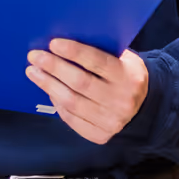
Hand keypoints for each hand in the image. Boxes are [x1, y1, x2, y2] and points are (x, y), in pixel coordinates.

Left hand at [26, 39, 148, 144]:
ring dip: (48, 85)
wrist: (144, 105)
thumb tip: (64, 43)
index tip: (53, 43)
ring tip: (33, 72)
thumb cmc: (125, 73)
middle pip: (80, 83)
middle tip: (35, 56)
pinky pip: (72, 119)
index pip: (97, 62)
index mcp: (128, 76)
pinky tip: (48, 90)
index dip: (74, 52)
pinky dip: (57, 103)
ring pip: (72, 102)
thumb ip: (101, 51)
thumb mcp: (123, 58)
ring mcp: (111, 121)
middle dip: (54, 68)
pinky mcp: (101, 135)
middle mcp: (120, 100)